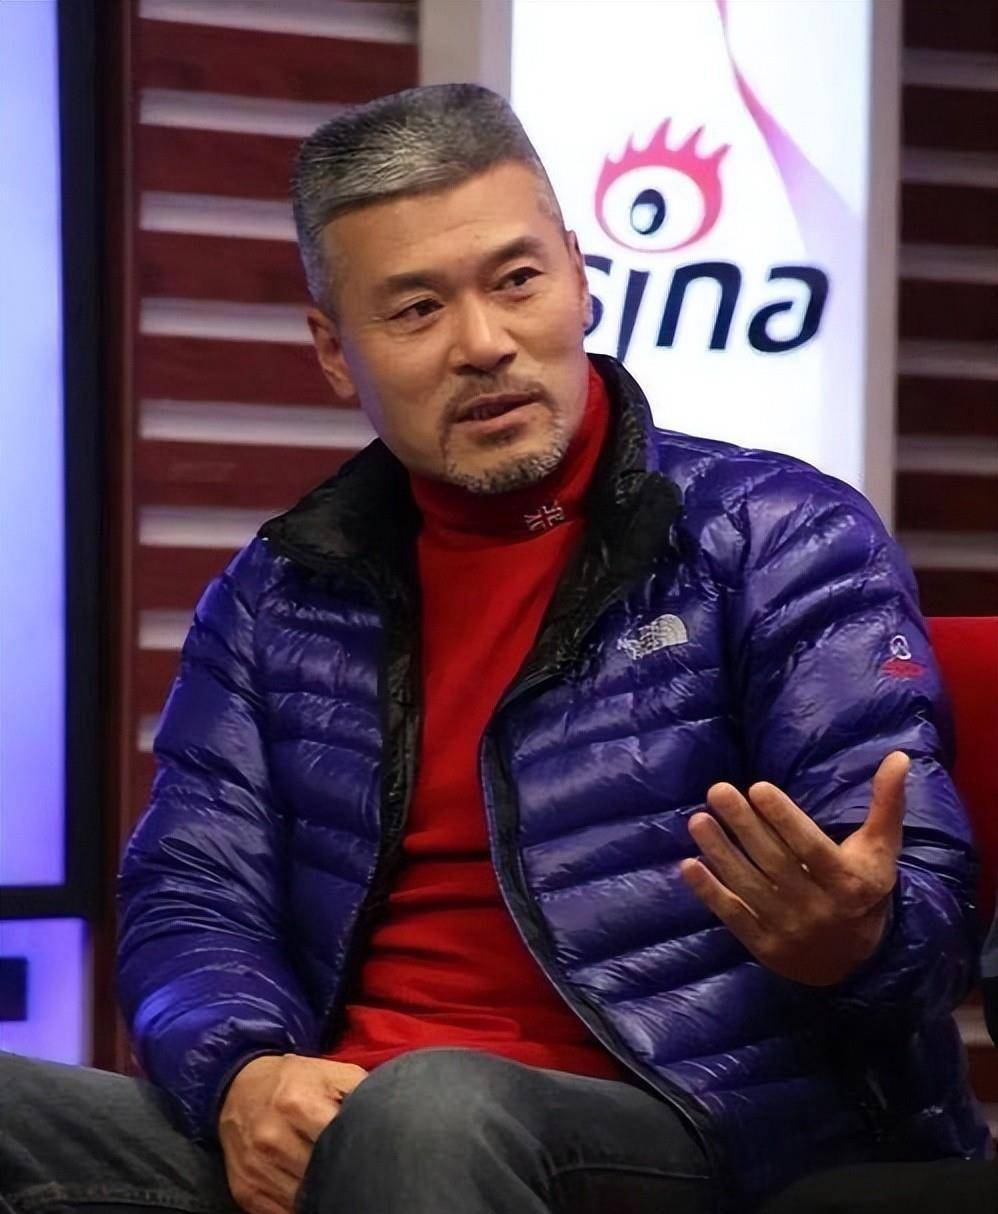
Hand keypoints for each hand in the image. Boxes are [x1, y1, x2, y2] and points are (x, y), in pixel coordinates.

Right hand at [218, 1053, 367, 1213]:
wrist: (238, 1089)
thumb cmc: (295, 1081)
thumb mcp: (332, 1072)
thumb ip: (362, 1091)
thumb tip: (394, 1115)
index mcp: (296, 1103)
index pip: (338, 1139)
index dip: (359, 1148)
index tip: (372, 1152)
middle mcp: (272, 1138)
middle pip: (322, 1174)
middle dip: (344, 1174)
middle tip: (358, 1170)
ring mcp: (257, 1169)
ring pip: (304, 1200)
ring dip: (325, 1195)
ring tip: (338, 1180)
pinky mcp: (246, 1192)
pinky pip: (283, 1213)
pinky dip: (302, 1207)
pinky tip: (316, 1193)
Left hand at [680, 751, 908, 985]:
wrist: (858, 963)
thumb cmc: (865, 890)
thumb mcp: (882, 850)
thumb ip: (887, 804)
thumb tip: (899, 757)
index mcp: (849, 882)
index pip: (811, 847)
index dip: (784, 819)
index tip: (758, 787)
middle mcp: (818, 908)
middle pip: (774, 862)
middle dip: (743, 824)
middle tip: (718, 791)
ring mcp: (789, 929)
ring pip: (748, 886)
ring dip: (720, 852)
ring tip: (698, 819)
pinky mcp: (765, 946)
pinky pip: (733, 916)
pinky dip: (709, 892)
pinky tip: (689, 865)